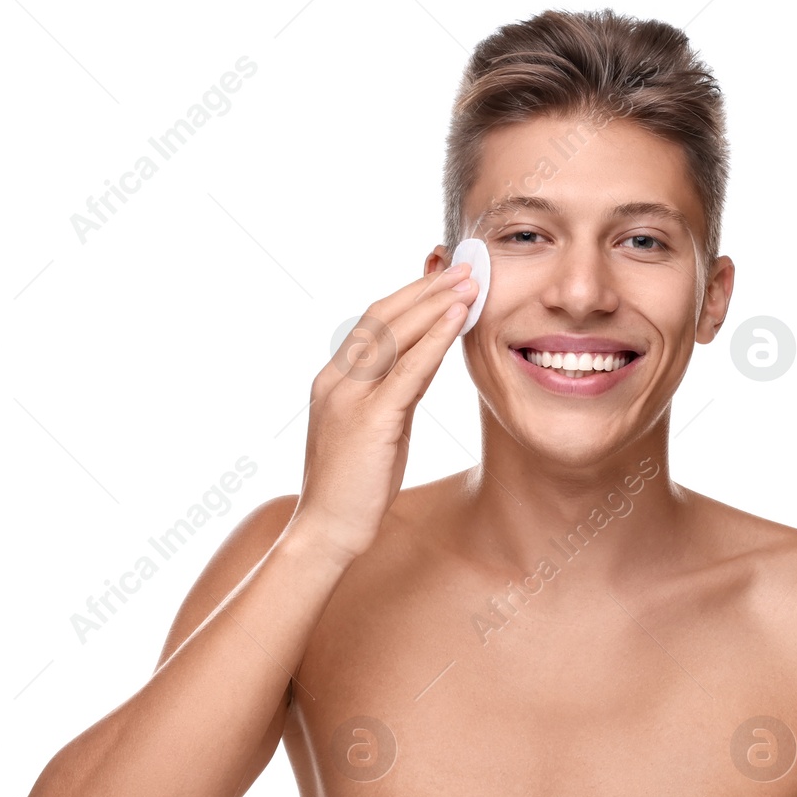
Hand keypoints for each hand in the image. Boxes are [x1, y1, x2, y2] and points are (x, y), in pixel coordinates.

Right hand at [292, 261, 477, 560]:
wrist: (326, 531)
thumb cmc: (355, 487)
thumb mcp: (381, 428)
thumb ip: (397, 391)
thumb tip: (426, 359)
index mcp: (335, 380)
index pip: (374, 322)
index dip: (411, 295)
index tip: (445, 276)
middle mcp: (336, 379)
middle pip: (383, 316)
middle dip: (427, 288)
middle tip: (466, 265)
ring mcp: (349, 397)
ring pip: (394, 335)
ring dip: (436, 303)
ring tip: (470, 282)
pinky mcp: (369, 420)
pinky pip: (406, 370)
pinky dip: (433, 339)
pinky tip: (457, 318)